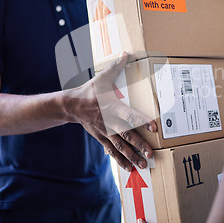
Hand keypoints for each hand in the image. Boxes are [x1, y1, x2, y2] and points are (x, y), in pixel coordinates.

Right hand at [64, 52, 156, 171]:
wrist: (70, 105)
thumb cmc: (89, 90)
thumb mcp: (101, 77)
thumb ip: (115, 67)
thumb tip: (126, 53)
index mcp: (111, 107)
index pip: (129, 114)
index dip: (141, 121)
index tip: (154, 126)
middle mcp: (109, 122)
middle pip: (126, 135)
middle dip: (139, 145)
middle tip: (151, 154)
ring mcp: (105, 132)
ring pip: (120, 147)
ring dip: (132, 156)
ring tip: (144, 165)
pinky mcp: (101, 138)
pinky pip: (112, 151)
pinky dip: (120, 160)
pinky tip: (130, 168)